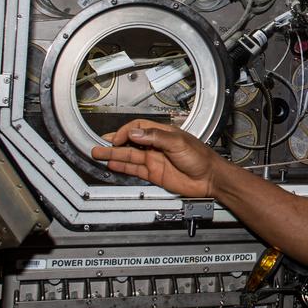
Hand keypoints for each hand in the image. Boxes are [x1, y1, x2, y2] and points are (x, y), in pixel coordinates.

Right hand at [90, 119, 225, 195]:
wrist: (209, 178)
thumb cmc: (200, 157)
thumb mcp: (178, 143)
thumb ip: (156, 137)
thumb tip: (135, 133)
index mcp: (162, 134)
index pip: (138, 129)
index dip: (125, 132)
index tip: (117, 138)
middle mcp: (156, 146)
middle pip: (129, 142)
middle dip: (113, 143)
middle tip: (98, 144)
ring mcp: (154, 160)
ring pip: (128, 156)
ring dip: (113, 155)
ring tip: (98, 154)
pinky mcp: (154, 174)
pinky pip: (134, 170)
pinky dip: (122, 168)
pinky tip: (112, 165)